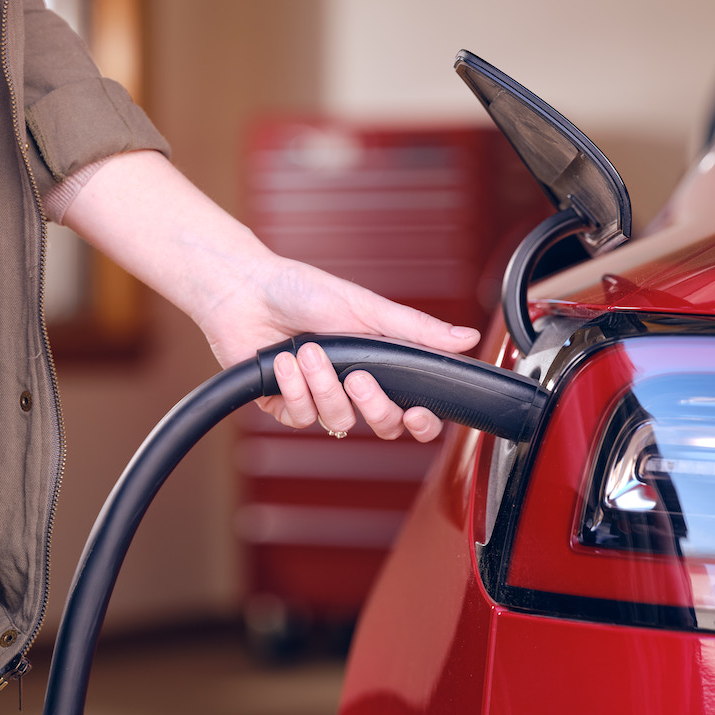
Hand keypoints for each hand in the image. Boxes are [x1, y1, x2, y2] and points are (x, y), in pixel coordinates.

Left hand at [198, 255, 480, 441]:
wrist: (245, 289)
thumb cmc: (304, 290)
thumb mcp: (367, 307)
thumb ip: (417, 330)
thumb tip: (468, 338)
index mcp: (378, 364)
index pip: (412, 410)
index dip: (421, 423)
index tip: (418, 414)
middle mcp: (351, 386)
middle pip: (382, 425)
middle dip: (372, 404)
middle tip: (358, 376)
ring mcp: (318, 398)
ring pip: (338, 420)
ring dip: (322, 385)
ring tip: (307, 350)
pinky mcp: (284, 405)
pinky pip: (300, 418)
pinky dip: (293, 389)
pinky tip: (284, 361)